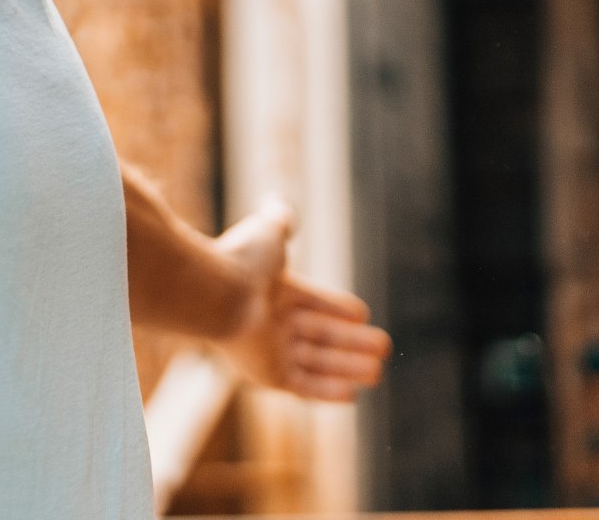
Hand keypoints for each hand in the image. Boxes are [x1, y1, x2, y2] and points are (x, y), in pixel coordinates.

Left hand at [214, 199, 390, 401]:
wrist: (215, 293)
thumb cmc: (243, 261)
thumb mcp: (268, 232)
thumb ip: (279, 219)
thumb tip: (278, 202)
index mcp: (274, 290)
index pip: (313, 301)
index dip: (337, 307)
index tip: (362, 313)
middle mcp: (272, 322)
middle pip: (320, 335)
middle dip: (352, 342)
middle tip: (383, 345)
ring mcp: (270, 350)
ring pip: (317, 362)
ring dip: (348, 369)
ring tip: (378, 372)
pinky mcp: (268, 375)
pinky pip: (303, 387)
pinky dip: (327, 392)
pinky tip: (353, 395)